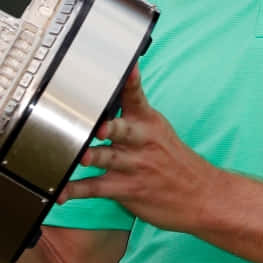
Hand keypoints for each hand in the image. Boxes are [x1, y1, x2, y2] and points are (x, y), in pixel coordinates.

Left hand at [57, 66, 219, 232]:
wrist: (202, 195)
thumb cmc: (174, 159)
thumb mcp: (159, 129)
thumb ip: (133, 111)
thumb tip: (108, 90)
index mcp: (148, 122)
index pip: (136, 96)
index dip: (130, 82)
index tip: (127, 68)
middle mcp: (140, 142)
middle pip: (122, 129)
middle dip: (110, 127)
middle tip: (99, 126)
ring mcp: (133, 166)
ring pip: (107, 158)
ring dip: (92, 157)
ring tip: (79, 157)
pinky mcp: (126, 189)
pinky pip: (96, 189)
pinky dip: (76, 190)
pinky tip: (61, 191)